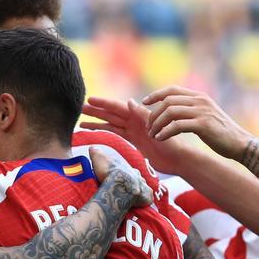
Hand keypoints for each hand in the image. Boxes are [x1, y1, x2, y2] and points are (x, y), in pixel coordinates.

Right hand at [81, 97, 196, 175]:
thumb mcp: (156, 127)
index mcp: (139, 116)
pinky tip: (95, 131)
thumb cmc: (171, 143)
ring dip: (97, 122)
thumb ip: (141, 115)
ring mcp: (134, 131)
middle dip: (95, 111)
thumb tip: (127, 100)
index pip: (117, 107)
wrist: (179, 159)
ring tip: (81, 120)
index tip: (89, 100)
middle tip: (79, 108)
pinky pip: (116, 134)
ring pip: (111, 124)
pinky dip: (105, 132)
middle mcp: (135, 122)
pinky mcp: (134, 141)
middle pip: (111, 114)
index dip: (103, 104)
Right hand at [90, 147, 152, 207]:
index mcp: (130, 170)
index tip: (122, 177)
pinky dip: (144, 201)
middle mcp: (139, 178)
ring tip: (132, 198)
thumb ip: (96, 153)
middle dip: (134, 183)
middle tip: (127, 188)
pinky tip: (139, 205)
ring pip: (144, 189)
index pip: (130, 171)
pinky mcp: (146, 198)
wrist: (119, 184)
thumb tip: (92, 147)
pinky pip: (147, 199)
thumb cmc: (109, 172)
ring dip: (139, 192)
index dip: (126, 174)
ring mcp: (144, 187)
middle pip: (139, 179)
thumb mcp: (99, 159)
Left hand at [142, 86, 249, 157]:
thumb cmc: (221, 134)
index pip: (172, 90)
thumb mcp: (205, 116)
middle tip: (148, 128)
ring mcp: (202, 111)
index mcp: (199, 97)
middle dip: (153, 114)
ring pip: (170, 112)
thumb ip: (191, 111)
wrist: (240, 143)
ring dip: (157, 124)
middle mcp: (200, 100)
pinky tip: (160, 138)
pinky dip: (165, 132)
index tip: (144, 103)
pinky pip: (177, 125)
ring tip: (153, 135)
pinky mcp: (203, 125)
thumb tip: (172, 112)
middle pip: (167, 101)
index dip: (156, 95)